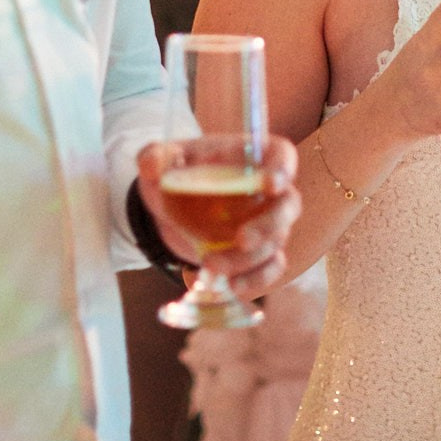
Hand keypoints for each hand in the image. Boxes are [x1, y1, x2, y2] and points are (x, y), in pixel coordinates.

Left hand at [137, 136, 300, 299]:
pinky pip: (272, 267)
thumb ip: (154, 157)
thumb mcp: (159, 162)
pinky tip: (232, 285)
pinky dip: (256, 279)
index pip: (280, 154)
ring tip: (210, 265)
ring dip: (247, 258)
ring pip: (275, 241)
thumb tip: (152, 163)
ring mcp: (266, 222)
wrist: (171, 207)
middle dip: (269, 225)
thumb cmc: (175, 173)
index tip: (272, 183)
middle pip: (289, 204)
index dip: (282, 168)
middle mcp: (265, 190)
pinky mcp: (258, 252)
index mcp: (248, 158)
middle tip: (242, 239)